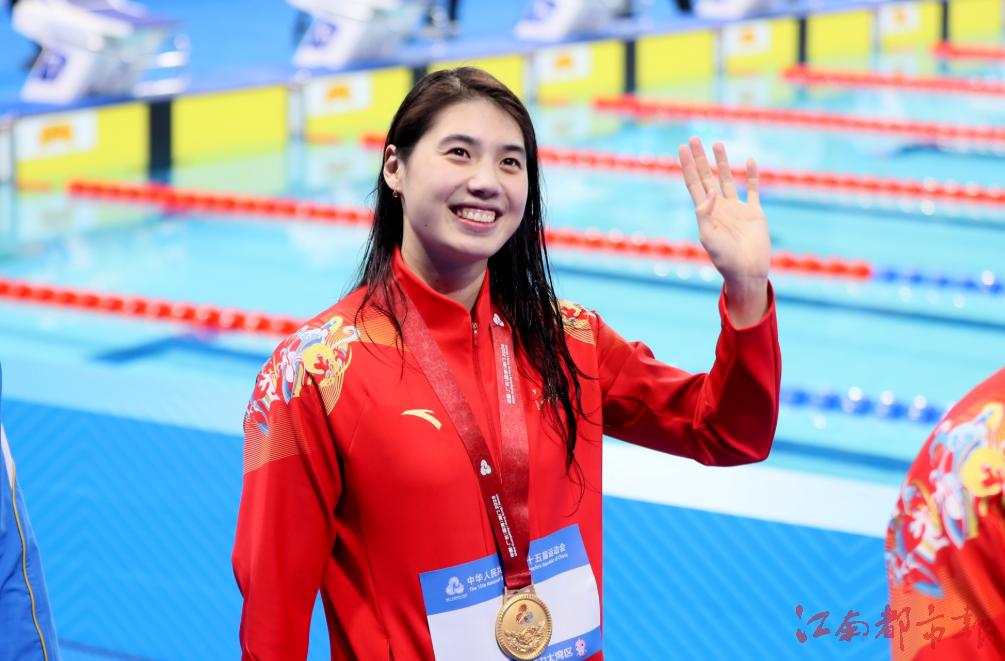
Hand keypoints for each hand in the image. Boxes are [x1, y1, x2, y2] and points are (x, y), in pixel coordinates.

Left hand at [679, 137, 769, 325]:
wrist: (747, 271)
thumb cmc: (724, 258)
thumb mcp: (708, 236)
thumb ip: (704, 213)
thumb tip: (709, 190)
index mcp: (705, 212)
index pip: (693, 183)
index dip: (687, 166)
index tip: (682, 148)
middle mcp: (719, 206)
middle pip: (707, 176)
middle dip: (700, 158)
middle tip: (694, 139)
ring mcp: (736, 208)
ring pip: (727, 178)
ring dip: (722, 161)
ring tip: (717, 143)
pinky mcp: (754, 212)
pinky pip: (753, 189)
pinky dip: (752, 175)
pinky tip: (749, 161)